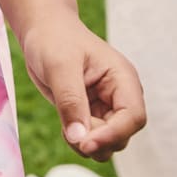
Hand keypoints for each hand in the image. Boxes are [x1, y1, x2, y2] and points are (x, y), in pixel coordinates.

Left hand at [18, 9, 146, 161]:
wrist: (43, 32)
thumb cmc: (54, 40)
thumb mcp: (59, 67)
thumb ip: (71, 102)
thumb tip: (80, 140)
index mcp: (123, 78)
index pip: (133, 117)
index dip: (113, 135)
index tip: (85, 144)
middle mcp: (120, 95)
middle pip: (122, 135)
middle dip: (96, 140)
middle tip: (67, 129)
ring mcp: (107, 106)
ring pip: (108, 142)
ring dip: (86, 144)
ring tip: (65, 126)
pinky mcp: (92, 114)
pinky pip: (92, 140)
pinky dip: (78, 140)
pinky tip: (65, 125)